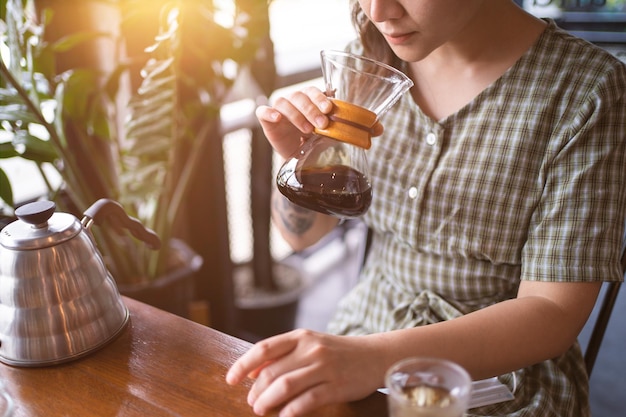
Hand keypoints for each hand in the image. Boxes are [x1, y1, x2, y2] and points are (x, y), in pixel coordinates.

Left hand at [226, 329, 385, 416]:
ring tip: (260, 410)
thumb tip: (252, 371)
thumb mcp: (310, 344)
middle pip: (271, 372)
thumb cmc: (337, 352)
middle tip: (252, 403)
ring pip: (285, 386)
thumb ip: (283, 354)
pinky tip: (284, 416)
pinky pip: (307, 401)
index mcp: (301, 336)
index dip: (243, 365)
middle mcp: (311, 349)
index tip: (230, 379)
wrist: (374, 356)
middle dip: (255, 390)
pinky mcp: (336, 386)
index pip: (264, 348)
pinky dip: (291, 411)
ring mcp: (324, 368)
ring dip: (267, 401)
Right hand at [256, 86, 332, 158]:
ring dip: (296, 115)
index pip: (311, 91)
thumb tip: (343, 116)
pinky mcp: (266, 121)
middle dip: (311, 110)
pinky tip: (277, 117)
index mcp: (307, 99)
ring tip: (307, 130)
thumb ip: (333, 124)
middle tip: (322, 124)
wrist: (298, 157)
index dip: (319, 98)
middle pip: (299, 96)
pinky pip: (262, 112)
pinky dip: (268, 113)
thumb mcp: (326, 133)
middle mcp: (292, 100)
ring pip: (283, 102)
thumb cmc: (313, 141)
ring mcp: (278, 110)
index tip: (328, 109)